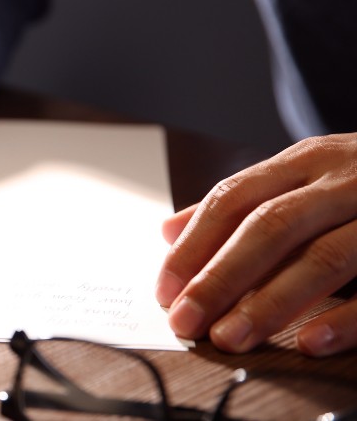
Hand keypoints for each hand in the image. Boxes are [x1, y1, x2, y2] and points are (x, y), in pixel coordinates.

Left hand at [156, 133, 356, 356]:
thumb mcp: (306, 179)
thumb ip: (242, 205)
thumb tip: (168, 231)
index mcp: (307, 160)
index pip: (234, 198)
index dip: (195, 245)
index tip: (164, 289)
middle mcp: (346, 178)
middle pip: (270, 227)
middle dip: (220, 278)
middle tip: (186, 321)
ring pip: (323, 256)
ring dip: (270, 302)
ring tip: (231, 337)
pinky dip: (348, 317)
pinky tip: (312, 341)